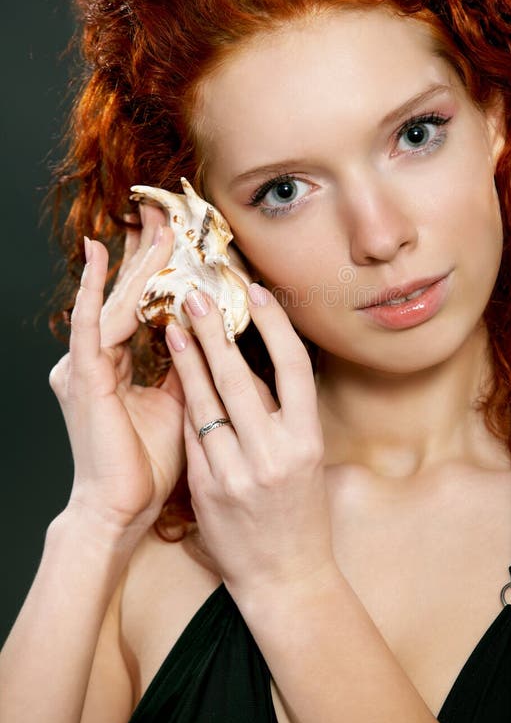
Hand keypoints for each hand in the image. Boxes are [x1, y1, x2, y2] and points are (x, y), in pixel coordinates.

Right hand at [49, 205, 185, 535]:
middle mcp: (98, 359)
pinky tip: (100, 255)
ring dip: (134, 261)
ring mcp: (86, 366)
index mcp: (118, 365)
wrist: (121, 511)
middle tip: (164, 212)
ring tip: (151, 223)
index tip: (178, 238)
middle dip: (147, 253)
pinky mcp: (83, 378)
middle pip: (126, 294)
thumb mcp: (178, 406)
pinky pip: (89, 325)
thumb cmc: (147, 464)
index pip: (140, 305)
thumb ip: (190, 369)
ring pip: (115, 301)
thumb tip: (214, 337)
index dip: (157, 271)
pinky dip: (94, 288)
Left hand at [164, 285, 334, 599]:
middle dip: (214, 331)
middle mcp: (274, 454)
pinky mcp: (207, 490)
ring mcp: (237, 473)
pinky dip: (185, 404)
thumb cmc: (300, 512)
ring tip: (174, 327)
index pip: (292, 367)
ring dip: (187, 360)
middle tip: (196, 296)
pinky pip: (192, 436)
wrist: (285, 578)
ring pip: (206, 402)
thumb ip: (282, 415)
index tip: (255, 292)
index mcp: (308, 440)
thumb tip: (252, 364)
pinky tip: (174, 377)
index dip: (273, 324)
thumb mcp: (306, 458)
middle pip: (239, 377)